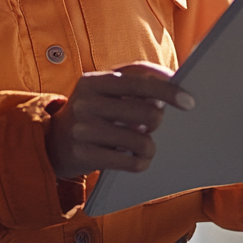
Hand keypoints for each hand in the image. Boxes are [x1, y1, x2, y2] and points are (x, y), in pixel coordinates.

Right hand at [45, 62, 194, 180]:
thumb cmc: (91, 112)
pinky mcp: (83, 154)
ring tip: (146, 146)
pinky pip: (128, 162)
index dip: (167, 89)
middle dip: (158, 122)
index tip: (189, 100)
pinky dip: (140, 163)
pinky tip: (138, 160)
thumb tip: (173, 83)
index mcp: (94, 80)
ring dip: (150, 146)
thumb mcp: (103, 91)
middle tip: (153, 125)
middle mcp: (86, 101)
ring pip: (140, 140)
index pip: (138, 79)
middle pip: (145, 112)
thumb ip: (133, 82)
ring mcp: (83, 128)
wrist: (53, 142)